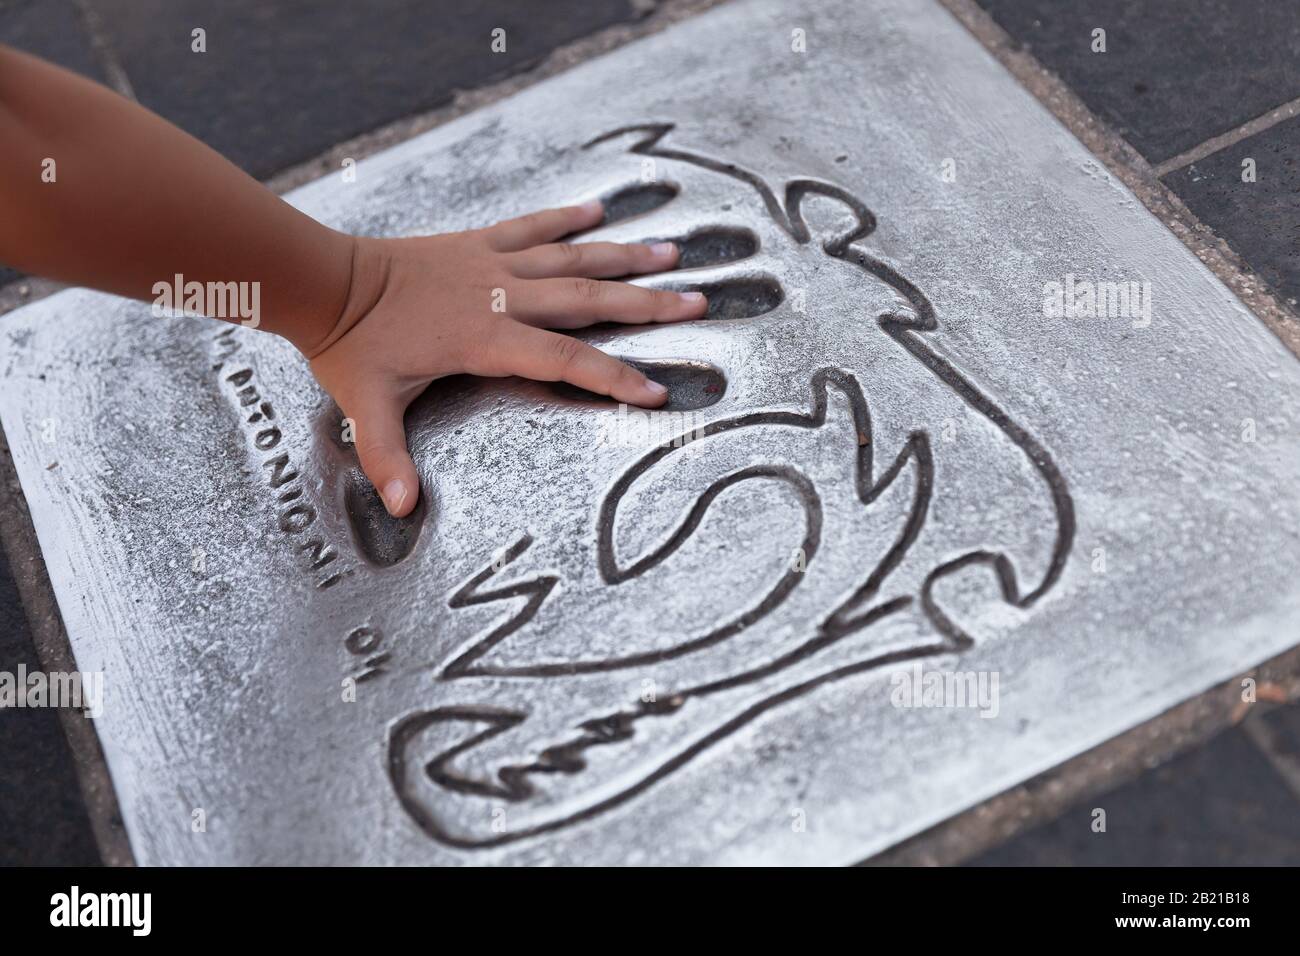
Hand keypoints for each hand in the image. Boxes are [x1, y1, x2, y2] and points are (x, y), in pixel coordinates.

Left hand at [304, 201, 706, 516]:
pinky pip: (531, 227)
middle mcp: (501, 298)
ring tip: (671, 253)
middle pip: (587, 301)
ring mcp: (492, 266)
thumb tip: (402, 507)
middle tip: (696, 304)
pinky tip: (599, 210)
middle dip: (645, 306)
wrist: (325, 280)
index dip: (612, 377)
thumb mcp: (367, 406)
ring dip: (623, 257)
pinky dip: (566, 218)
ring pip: (571, 258)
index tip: (654, 391)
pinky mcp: (478, 244)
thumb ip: (389, 457)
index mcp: (485, 339)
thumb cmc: (351, 346)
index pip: (564, 361)